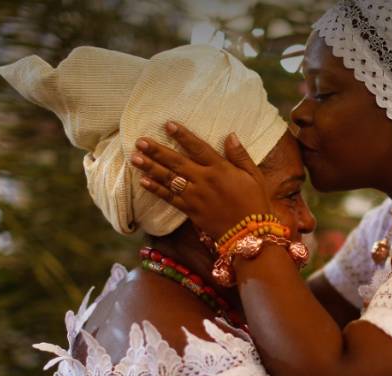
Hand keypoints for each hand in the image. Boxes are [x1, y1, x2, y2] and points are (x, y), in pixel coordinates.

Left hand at [131, 122, 270, 237]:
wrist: (250, 234)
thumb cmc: (255, 203)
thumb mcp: (254, 176)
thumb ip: (240, 155)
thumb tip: (230, 135)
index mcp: (220, 169)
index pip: (198, 148)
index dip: (183, 135)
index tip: (168, 124)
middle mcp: (204, 180)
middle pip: (176, 162)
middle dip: (157, 150)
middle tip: (140, 141)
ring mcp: (195, 196)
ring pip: (169, 179)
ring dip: (150, 167)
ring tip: (135, 158)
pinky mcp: (190, 211)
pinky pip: (169, 198)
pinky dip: (156, 189)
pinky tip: (143, 181)